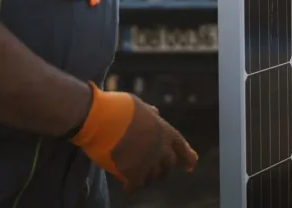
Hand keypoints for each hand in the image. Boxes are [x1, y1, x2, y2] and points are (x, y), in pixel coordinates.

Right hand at [70, 83, 197, 192]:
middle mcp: (161, 149)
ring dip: (147, 178)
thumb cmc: (118, 108)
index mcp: (165, 131)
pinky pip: (135, 186)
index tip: (191, 165)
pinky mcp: (133, 174)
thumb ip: (150, 113)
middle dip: (163, 169)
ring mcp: (148, 162)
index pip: (182, 148)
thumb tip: (156, 112)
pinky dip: (131, 187)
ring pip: (153, 178)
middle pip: (168, 166)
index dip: (188, 157)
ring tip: (138, 175)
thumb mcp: (139, 105)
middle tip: (154, 170)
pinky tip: (127, 186)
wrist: (100, 118)